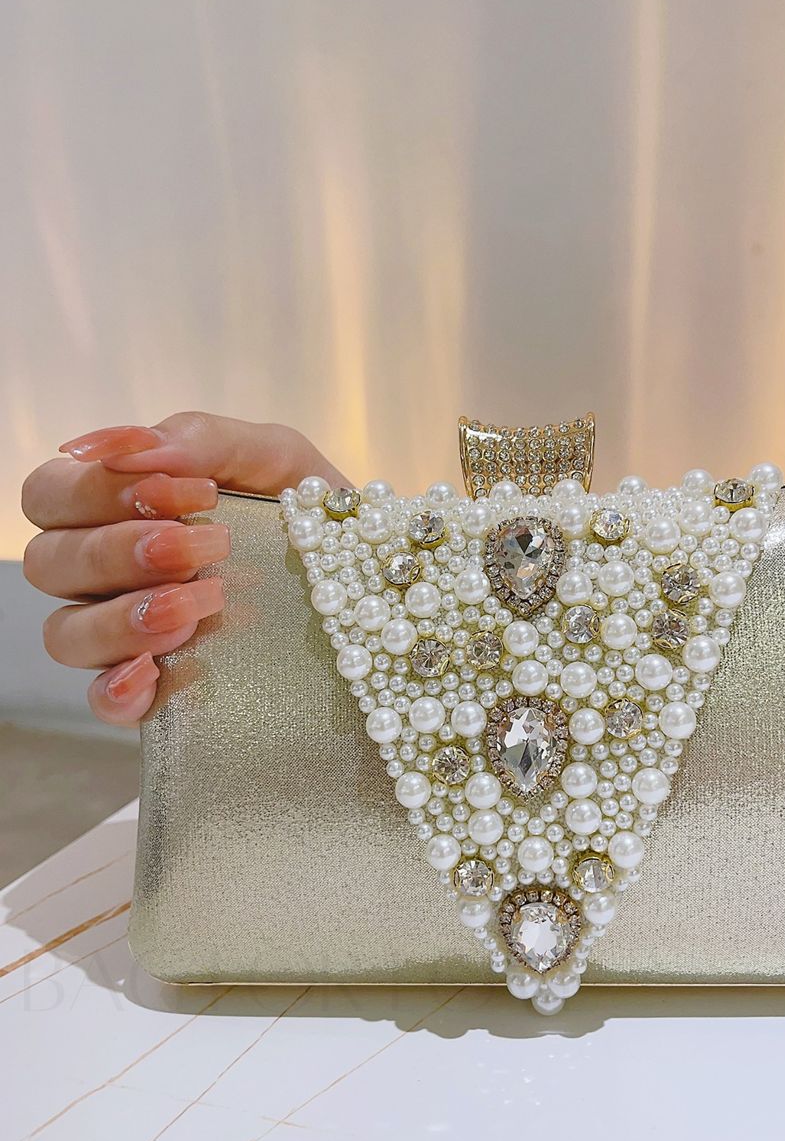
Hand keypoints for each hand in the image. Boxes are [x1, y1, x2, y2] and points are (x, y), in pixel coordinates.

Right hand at [22, 411, 343, 726]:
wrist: (380, 578)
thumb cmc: (310, 510)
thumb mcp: (275, 458)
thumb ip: (201, 438)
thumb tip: (117, 444)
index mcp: (120, 508)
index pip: (51, 495)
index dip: (99, 491)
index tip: (194, 493)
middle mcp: (109, 574)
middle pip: (49, 563)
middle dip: (118, 550)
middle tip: (201, 548)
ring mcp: (127, 637)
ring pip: (65, 634)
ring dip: (124, 616)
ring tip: (200, 605)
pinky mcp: (158, 692)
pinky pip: (102, 702)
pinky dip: (117, 689)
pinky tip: (153, 672)